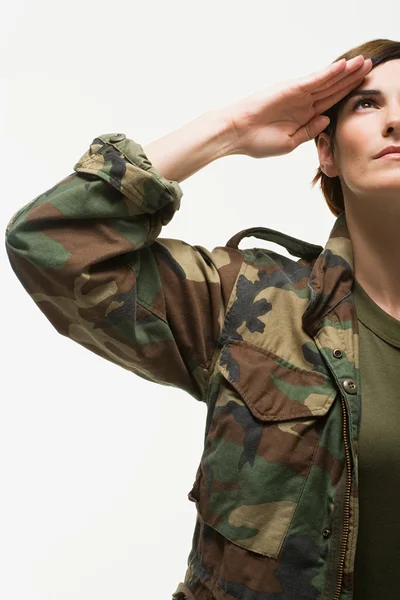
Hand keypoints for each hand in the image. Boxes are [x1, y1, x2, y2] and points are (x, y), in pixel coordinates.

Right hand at [224, 56, 372, 157]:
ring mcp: (296, 95)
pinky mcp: (289, 89)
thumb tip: (327, 119)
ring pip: (326, 81)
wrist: (237, 135)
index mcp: (303, 117)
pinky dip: (327, 74)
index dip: (347, 95)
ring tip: (362, 62)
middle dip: (351, 79)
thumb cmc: (257, 141)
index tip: (364, 88)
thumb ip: (310, 131)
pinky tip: (342, 67)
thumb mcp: (290, 143)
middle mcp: (302, 103)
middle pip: (332, 89)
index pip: (330, 103)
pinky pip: (313, 80)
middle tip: (369, 67)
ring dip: (344, 72)